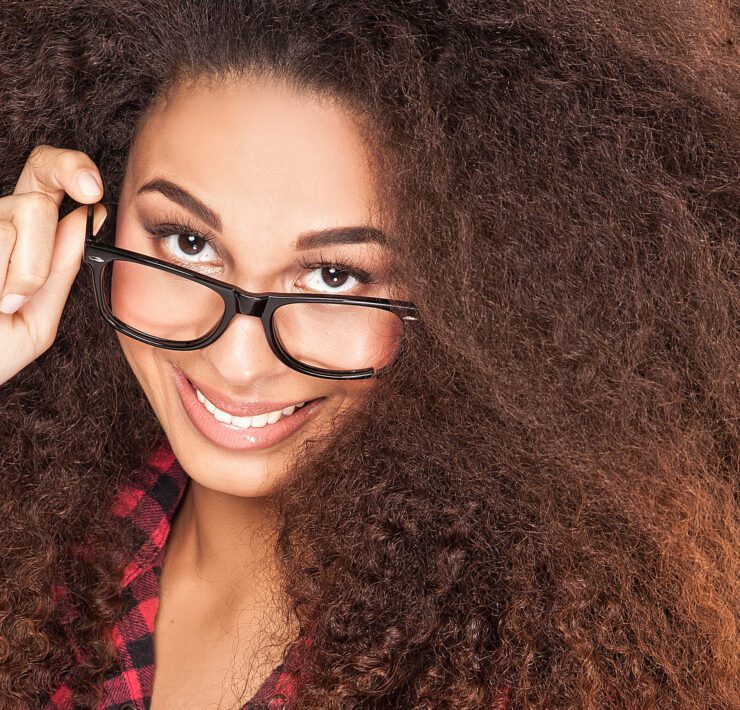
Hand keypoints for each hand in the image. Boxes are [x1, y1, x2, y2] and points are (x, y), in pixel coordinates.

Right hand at [0, 145, 106, 385]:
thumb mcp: (39, 317)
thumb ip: (62, 271)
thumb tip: (85, 218)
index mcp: (26, 236)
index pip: (49, 180)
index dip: (72, 168)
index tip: (93, 192)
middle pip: (36, 204)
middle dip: (41, 248)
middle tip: (23, 293)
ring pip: (14, 227)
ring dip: (21, 277)